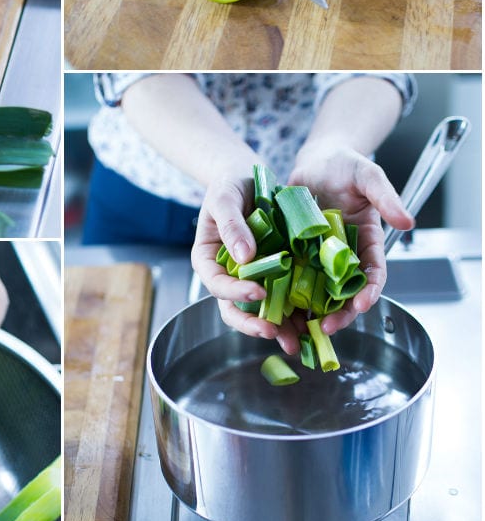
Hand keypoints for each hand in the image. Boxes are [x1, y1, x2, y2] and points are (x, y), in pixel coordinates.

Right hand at [190, 172, 300, 351]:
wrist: (248, 179)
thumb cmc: (229, 185)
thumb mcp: (225, 198)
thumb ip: (231, 226)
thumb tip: (243, 256)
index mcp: (208, 259)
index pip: (216, 283)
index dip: (234, 292)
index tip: (257, 292)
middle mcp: (228, 274)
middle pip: (234, 308)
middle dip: (253, 324)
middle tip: (272, 331)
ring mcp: (252, 277)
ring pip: (260, 310)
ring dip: (278, 327)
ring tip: (297, 341)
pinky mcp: (274, 274)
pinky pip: (284, 297)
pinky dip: (296, 313)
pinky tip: (311, 322)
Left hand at [287, 146, 412, 339]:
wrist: (316, 160)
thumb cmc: (346, 165)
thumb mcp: (367, 175)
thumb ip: (386, 197)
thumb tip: (407, 222)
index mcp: (366, 240)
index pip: (373, 273)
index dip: (370, 291)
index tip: (362, 305)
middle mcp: (343, 253)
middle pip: (344, 290)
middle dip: (340, 312)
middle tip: (328, 327)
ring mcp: (318, 253)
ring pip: (317, 290)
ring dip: (311, 311)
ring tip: (300, 328)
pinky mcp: (295, 250)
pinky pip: (292, 275)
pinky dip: (286, 292)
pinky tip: (276, 308)